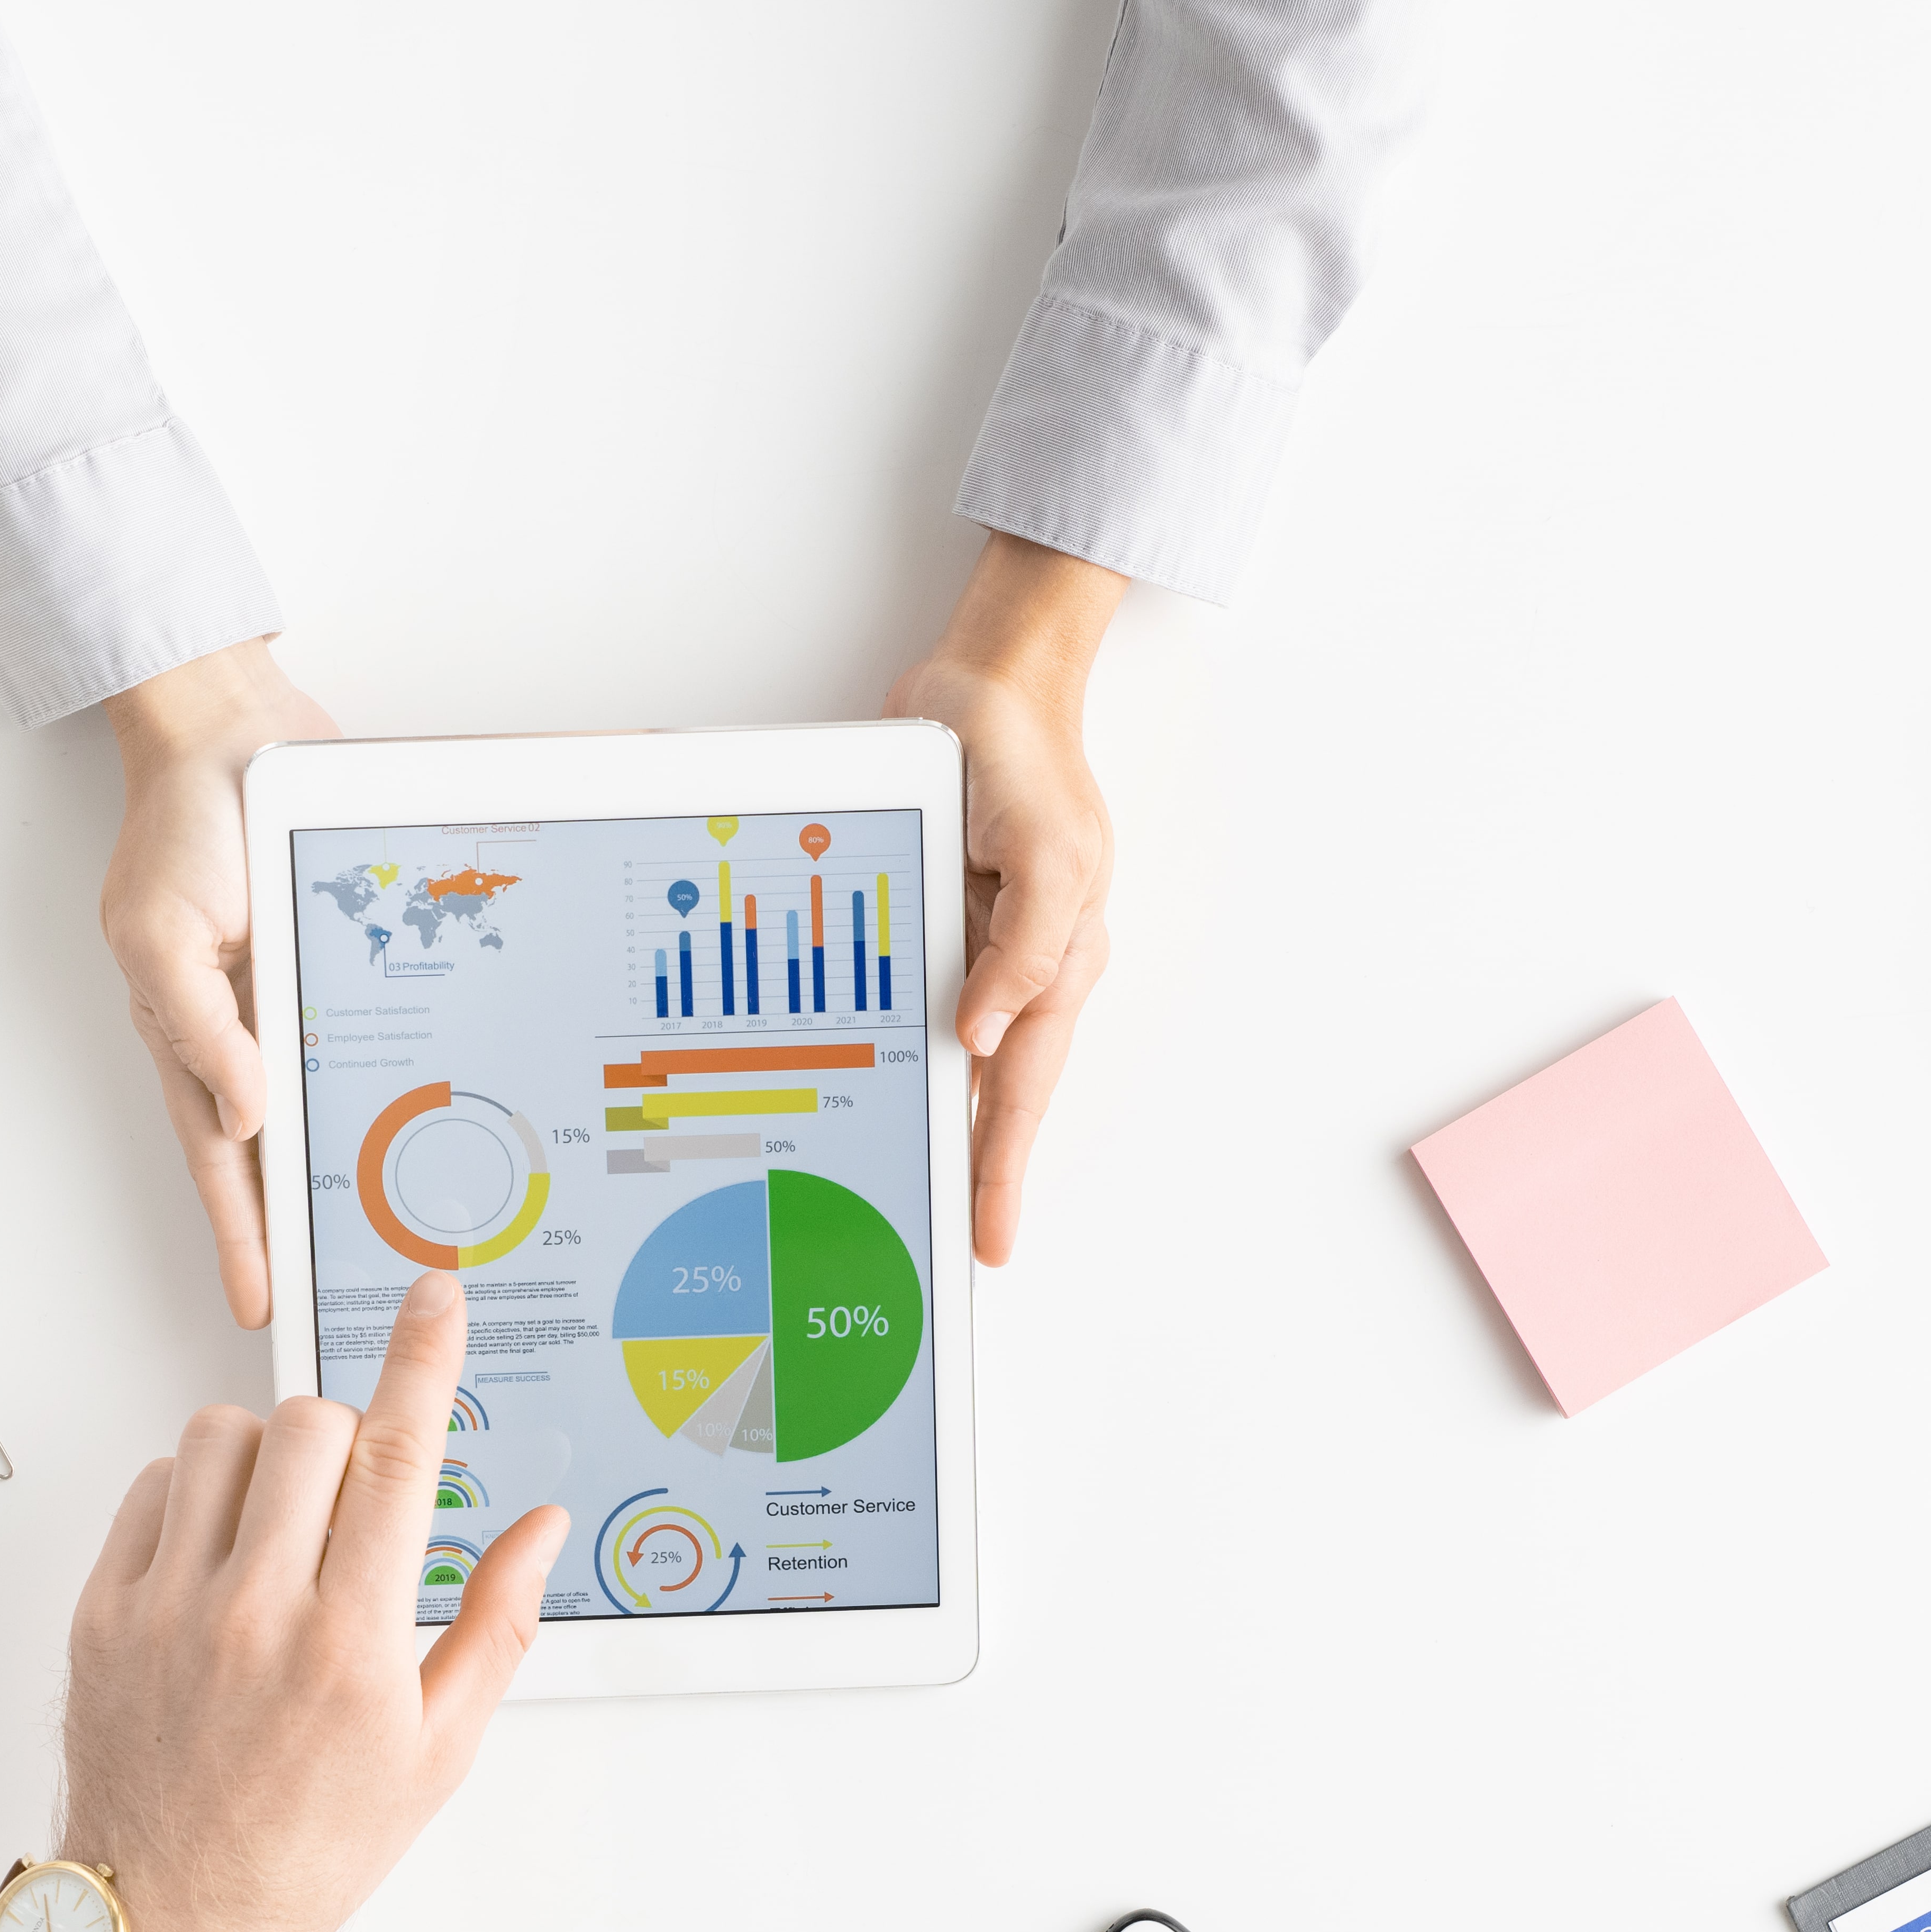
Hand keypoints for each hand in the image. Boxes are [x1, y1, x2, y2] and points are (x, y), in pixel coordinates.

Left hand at [0, 1271, 568, 1931]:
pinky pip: (152, 1487)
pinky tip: (219, 1557)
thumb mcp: (437, 1753)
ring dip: (267, 1457)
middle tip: (355, 1505)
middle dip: (347, 1437)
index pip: (398, 1453)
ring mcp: (168, 1610)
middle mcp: (258, 1613)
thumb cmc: (315, 1848)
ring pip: (222, 1438)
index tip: (436, 1291)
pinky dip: (194, 1494)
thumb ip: (495, 1625)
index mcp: (354, 1644)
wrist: (172, 1927)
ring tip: (282, 1531)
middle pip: (309, 1424)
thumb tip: (542, 1524)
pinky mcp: (101, 1615)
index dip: (424, 1355)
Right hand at [100, 639, 338, 1330]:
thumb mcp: (164, 930)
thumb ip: (201, 1025)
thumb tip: (243, 1111)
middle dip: (301, 1231)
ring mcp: (295, 1000)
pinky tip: (431, 1122)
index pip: (220, 1160)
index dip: (240, 1237)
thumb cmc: (185, 823)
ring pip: (328, 1106)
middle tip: (340, 1299)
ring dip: (353, 1167)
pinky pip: (368, 1036)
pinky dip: (391, 1080)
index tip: (261, 1305)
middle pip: (277, 1154)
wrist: (230, 728)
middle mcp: (247, 1030)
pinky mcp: (341, 964)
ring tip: (395, 1239)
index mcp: (193, 1036)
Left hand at [883, 535, 1124, 1267]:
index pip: (1025, 1086)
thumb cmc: (1028, 758)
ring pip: (951, 1059)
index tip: (990, 1240)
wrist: (987, 685)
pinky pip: (914, 1000)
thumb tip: (983, 1033)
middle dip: (975, 1172)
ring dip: (934, 1123)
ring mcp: (975, 946)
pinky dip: (900, 1049)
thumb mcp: (1047, 849)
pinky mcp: (931, 919)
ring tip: (905, 1196)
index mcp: (1057, 961)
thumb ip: (1023, 945)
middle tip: (945, 1246)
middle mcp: (1017, 966)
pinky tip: (873, 1091)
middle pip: (992, 1093)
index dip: (1005, 1168)